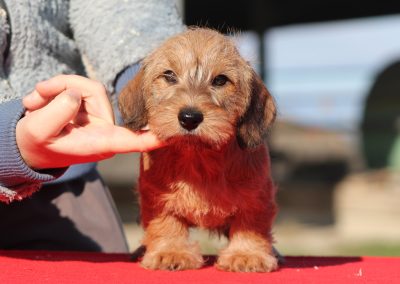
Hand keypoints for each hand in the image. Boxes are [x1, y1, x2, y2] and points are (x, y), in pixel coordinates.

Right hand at [16, 75, 162, 168]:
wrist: (29, 145)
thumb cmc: (35, 144)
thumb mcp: (37, 131)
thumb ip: (58, 112)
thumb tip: (76, 94)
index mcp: (100, 143)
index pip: (134, 140)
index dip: (154, 137)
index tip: (174, 134)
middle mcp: (105, 129)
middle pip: (95, 93)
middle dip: (62, 88)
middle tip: (34, 100)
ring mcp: (99, 116)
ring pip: (86, 86)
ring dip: (55, 88)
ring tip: (34, 103)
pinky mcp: (90, 106)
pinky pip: (79, 86)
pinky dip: (55, 88)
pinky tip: (39, 100)